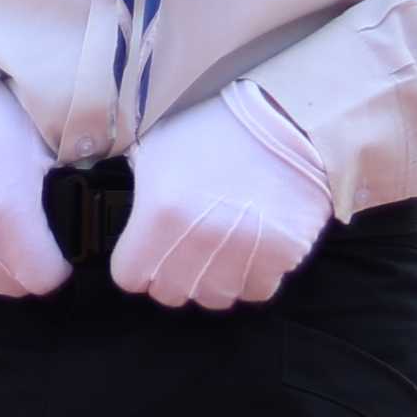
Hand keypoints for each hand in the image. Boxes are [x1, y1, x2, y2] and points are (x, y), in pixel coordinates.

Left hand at [116, 84, 330, 309]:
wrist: (286, 119)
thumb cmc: (216, 130)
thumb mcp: (158, 150)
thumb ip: (140, 194)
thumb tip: (133, 222)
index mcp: (160, 212)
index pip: (130, 276)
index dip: (137, 265)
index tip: (148, 256)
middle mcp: (199, 239)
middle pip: (170, 293)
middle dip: (173, 275)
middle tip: (186, 251)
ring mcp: (243, 251)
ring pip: (214, 297)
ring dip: (213, 280)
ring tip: (220, 249)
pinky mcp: (282, 255)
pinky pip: (256, 291)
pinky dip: (251, 277)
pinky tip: (250, 251)